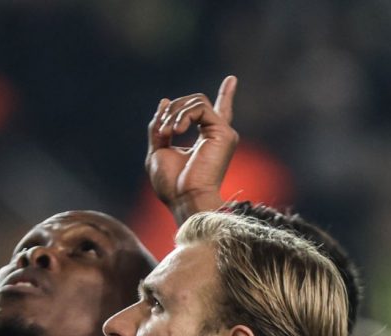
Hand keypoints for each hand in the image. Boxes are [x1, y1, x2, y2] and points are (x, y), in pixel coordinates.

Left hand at [146, 78, 238, 223]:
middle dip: (172, 111)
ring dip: (174, 114)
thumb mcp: (158, 152)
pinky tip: (175, 132)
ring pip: (197, 101)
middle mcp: (217, 136)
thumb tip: (165, 101)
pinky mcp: (223, 132)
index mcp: (205, 141)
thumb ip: (159, 128)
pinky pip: (200, 107)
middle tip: (161, 132)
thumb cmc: (172, 186)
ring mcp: (223, 133)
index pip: (216, 114)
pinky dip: (183, 115)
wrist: (185, 200)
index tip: (232, 80)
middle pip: (195, 103)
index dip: (225, 96)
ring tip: (166, 134)